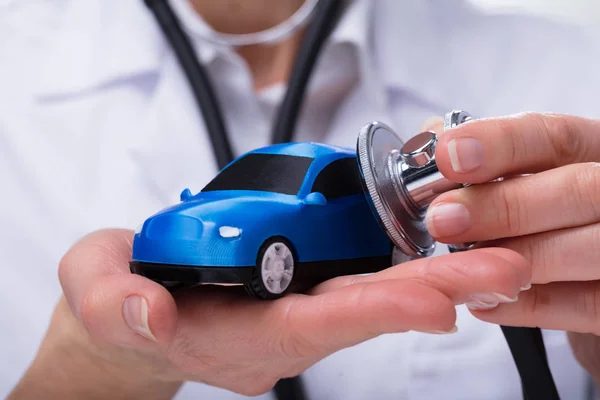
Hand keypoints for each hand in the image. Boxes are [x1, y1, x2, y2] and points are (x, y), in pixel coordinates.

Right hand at [10, 229, 528, 397]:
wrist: (132, 304)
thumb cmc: (119, 300)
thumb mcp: (97, 295)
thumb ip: (118, 304)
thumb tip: (154, 310)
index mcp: (229, 336)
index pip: (305, 328)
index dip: (368, 314)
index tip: (433, 303)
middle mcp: (273, 331)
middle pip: (357, 313)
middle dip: (429, 292)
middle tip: (499, 272)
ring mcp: (289, 310)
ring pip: (367, 294)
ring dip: (431, 277)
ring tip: (492, 260)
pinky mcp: (298, 286)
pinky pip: (358, 278)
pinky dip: (405, 266)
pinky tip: (447, 250)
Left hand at [423, 112, 599, 378]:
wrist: (589, 269)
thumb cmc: (548, 216)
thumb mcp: (525, 175)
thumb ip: (482, 155)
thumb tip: (431, 137)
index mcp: (590, 152)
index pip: (554, 136)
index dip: (497, 143)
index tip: (447, 154)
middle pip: (576, 189)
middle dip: (502, 205)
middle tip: (443, 219)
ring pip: (586, 248)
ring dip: (515, 255)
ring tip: (461, 264)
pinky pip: (584, 305)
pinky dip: (529, 305)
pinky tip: (483, 301)